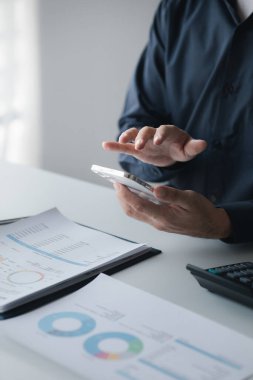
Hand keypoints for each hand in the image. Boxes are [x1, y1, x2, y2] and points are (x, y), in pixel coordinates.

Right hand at [103, 125, 206, 166]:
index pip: (164, 130)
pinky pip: (125, 146)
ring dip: (127, 137)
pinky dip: (116, 145)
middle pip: (147, 131)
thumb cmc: (181, 149)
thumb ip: (194, 147)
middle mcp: (154, 133)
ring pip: (134, 135)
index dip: (160, 134)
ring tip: (121, 141)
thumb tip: (204, 143)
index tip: (157, 141)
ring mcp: (144, 140)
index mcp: (168, 132)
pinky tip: (105, 145)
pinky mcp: (137, 149)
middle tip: (140, 145)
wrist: (172, 152)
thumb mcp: (189, 150)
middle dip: (142, 137)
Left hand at [113, 183, 231, 238]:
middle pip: (132, 211)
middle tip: (116, 182)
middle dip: (121, 197)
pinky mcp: (159, 221)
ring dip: (126, 200)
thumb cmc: (202, 212)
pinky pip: (142, 212)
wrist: (210, 226)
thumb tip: (155, 190)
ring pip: (135, 213)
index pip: (138, 206)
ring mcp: (157, 223)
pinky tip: (135, 193)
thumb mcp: (190, 199)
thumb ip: (172, 195)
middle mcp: (157, 222)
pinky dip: (134, 202)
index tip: (118, 183)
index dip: (126, 194)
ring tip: (122, 186)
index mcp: (164, 216)